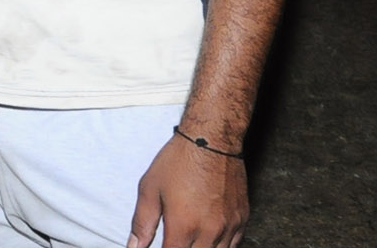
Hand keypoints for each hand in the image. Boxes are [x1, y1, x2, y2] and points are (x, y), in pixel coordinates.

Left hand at [127, 134, 247, 247]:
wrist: (212, 140)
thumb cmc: (178, 161)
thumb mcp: (149, 189)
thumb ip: (142, 223)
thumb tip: (134, 246)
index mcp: (183, 226)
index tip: (161, 245)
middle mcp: (209, 231)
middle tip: (175, 240)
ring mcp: (229, 227)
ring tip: (190, 240)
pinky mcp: (242, 219)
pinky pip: (234, 245)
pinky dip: (220, 246)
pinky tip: (208, 238)